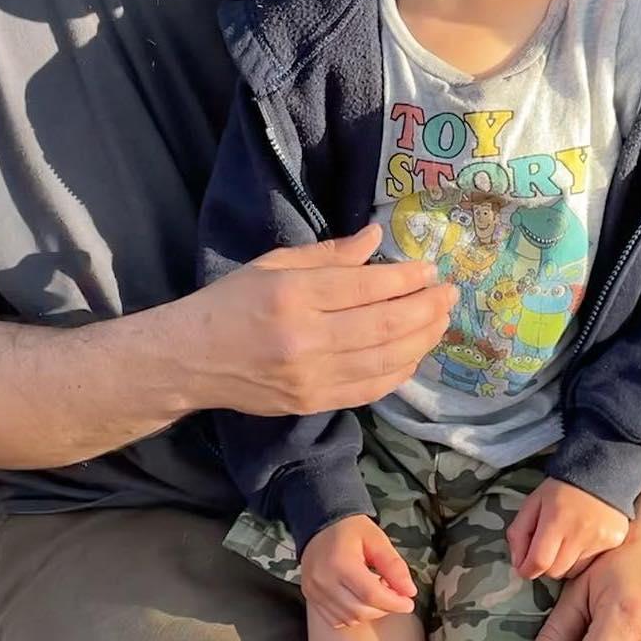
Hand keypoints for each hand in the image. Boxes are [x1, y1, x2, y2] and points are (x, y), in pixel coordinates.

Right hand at [184, 226, 456, 415]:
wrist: (191, 360)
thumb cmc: (231, 303)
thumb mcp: (274, 264)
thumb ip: (329, 255)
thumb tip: (378, 239)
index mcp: (292, 294)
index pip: (365, 287)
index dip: (406, 279)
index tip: (430, 270)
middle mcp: (305, 337)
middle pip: (384, 326)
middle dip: (426, 309)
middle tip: (449, 295)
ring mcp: (311, 376)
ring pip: (385, 360)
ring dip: (422, 340)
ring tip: (441, 321)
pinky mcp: (313, 402)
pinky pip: (370, 389)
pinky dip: (399, 372)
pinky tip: (414, 354)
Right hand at [300, 515, 418, 628]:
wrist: (320, 525)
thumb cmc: (350, 530)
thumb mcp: (377, 540)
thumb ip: (394, 565)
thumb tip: (409, 591)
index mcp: (340, 563)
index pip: (371, 594)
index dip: (394, 603)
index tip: (408, 602)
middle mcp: (323, 581)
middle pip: (361, 610)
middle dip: (384, 608)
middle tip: (393, 594)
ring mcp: (314, 591)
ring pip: (350, 618)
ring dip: (370, 612)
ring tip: (376, 592)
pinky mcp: (310, 597)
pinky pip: (336, 620)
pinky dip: (353, 615)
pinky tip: (360, 599)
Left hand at [507, 477, 630, 580]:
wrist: (601, 472)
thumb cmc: (562, 488)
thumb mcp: (532, 502)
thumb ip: (518, 532)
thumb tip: (517, 563)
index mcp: (556, 520)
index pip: (539, 562)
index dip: (526, 569)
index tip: (524, 567)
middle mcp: (579, 532)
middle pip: (555, 571)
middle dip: (545, 565)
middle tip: (546, 548)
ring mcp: (599, 539)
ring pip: (572, 571)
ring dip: (564, 563)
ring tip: (566, 540)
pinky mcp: (613, 542)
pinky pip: (590, 564)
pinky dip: (581, 558)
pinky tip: (582, 539)